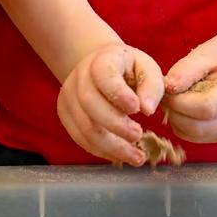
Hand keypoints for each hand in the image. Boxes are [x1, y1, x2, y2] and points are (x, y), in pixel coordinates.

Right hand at [57, 43, 163, 165]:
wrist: (99, 66)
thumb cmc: (128, 69)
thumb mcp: (146, 68)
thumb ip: (152, 86)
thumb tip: (148, 109)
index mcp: (102, 60)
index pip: (104, 75)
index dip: (119, 94)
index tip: (138, 109)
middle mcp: (79, 76)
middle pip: (90, 104)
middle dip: (116, 125)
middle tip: (139, 136)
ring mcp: (68, 95)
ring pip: (84, 126)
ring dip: (111, 146)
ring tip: (136, 156)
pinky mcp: (65, 112)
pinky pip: (79, 136)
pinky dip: (100, 150)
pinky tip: (119, 155)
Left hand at [163, 41, 216, 143]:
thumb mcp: (203, 56)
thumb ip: (184, 71)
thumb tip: (167, 89)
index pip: (206, 108)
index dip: (180, 102)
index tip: (166, 89)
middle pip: (198, 128)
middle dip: (175, 112)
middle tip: (165, 96)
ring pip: (193, 135)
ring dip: (176, 119)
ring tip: (174, 99)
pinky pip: (193, 137)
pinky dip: (181, 125)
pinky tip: (181, 108)